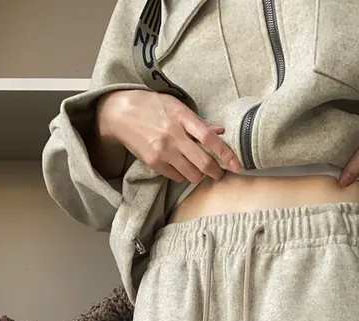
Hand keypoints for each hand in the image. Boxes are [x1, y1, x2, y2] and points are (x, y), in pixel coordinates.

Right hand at [95, 89, 241, 182]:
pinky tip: (181, 167)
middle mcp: (173, 136)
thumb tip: (220, 130)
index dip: (226, 154)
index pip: (209, 139)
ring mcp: (162, 151)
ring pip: (191, 175)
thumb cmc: (151, 106)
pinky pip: (176, 177)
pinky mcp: (153, 163)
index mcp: (181, 117)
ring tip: (199, 170)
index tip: (237, 165)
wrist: (120, 113)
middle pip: (203, 162)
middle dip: (216, 172)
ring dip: (199, 176)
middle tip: (220, 173)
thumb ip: (198, 121)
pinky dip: (183, 175)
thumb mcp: (175, 105)